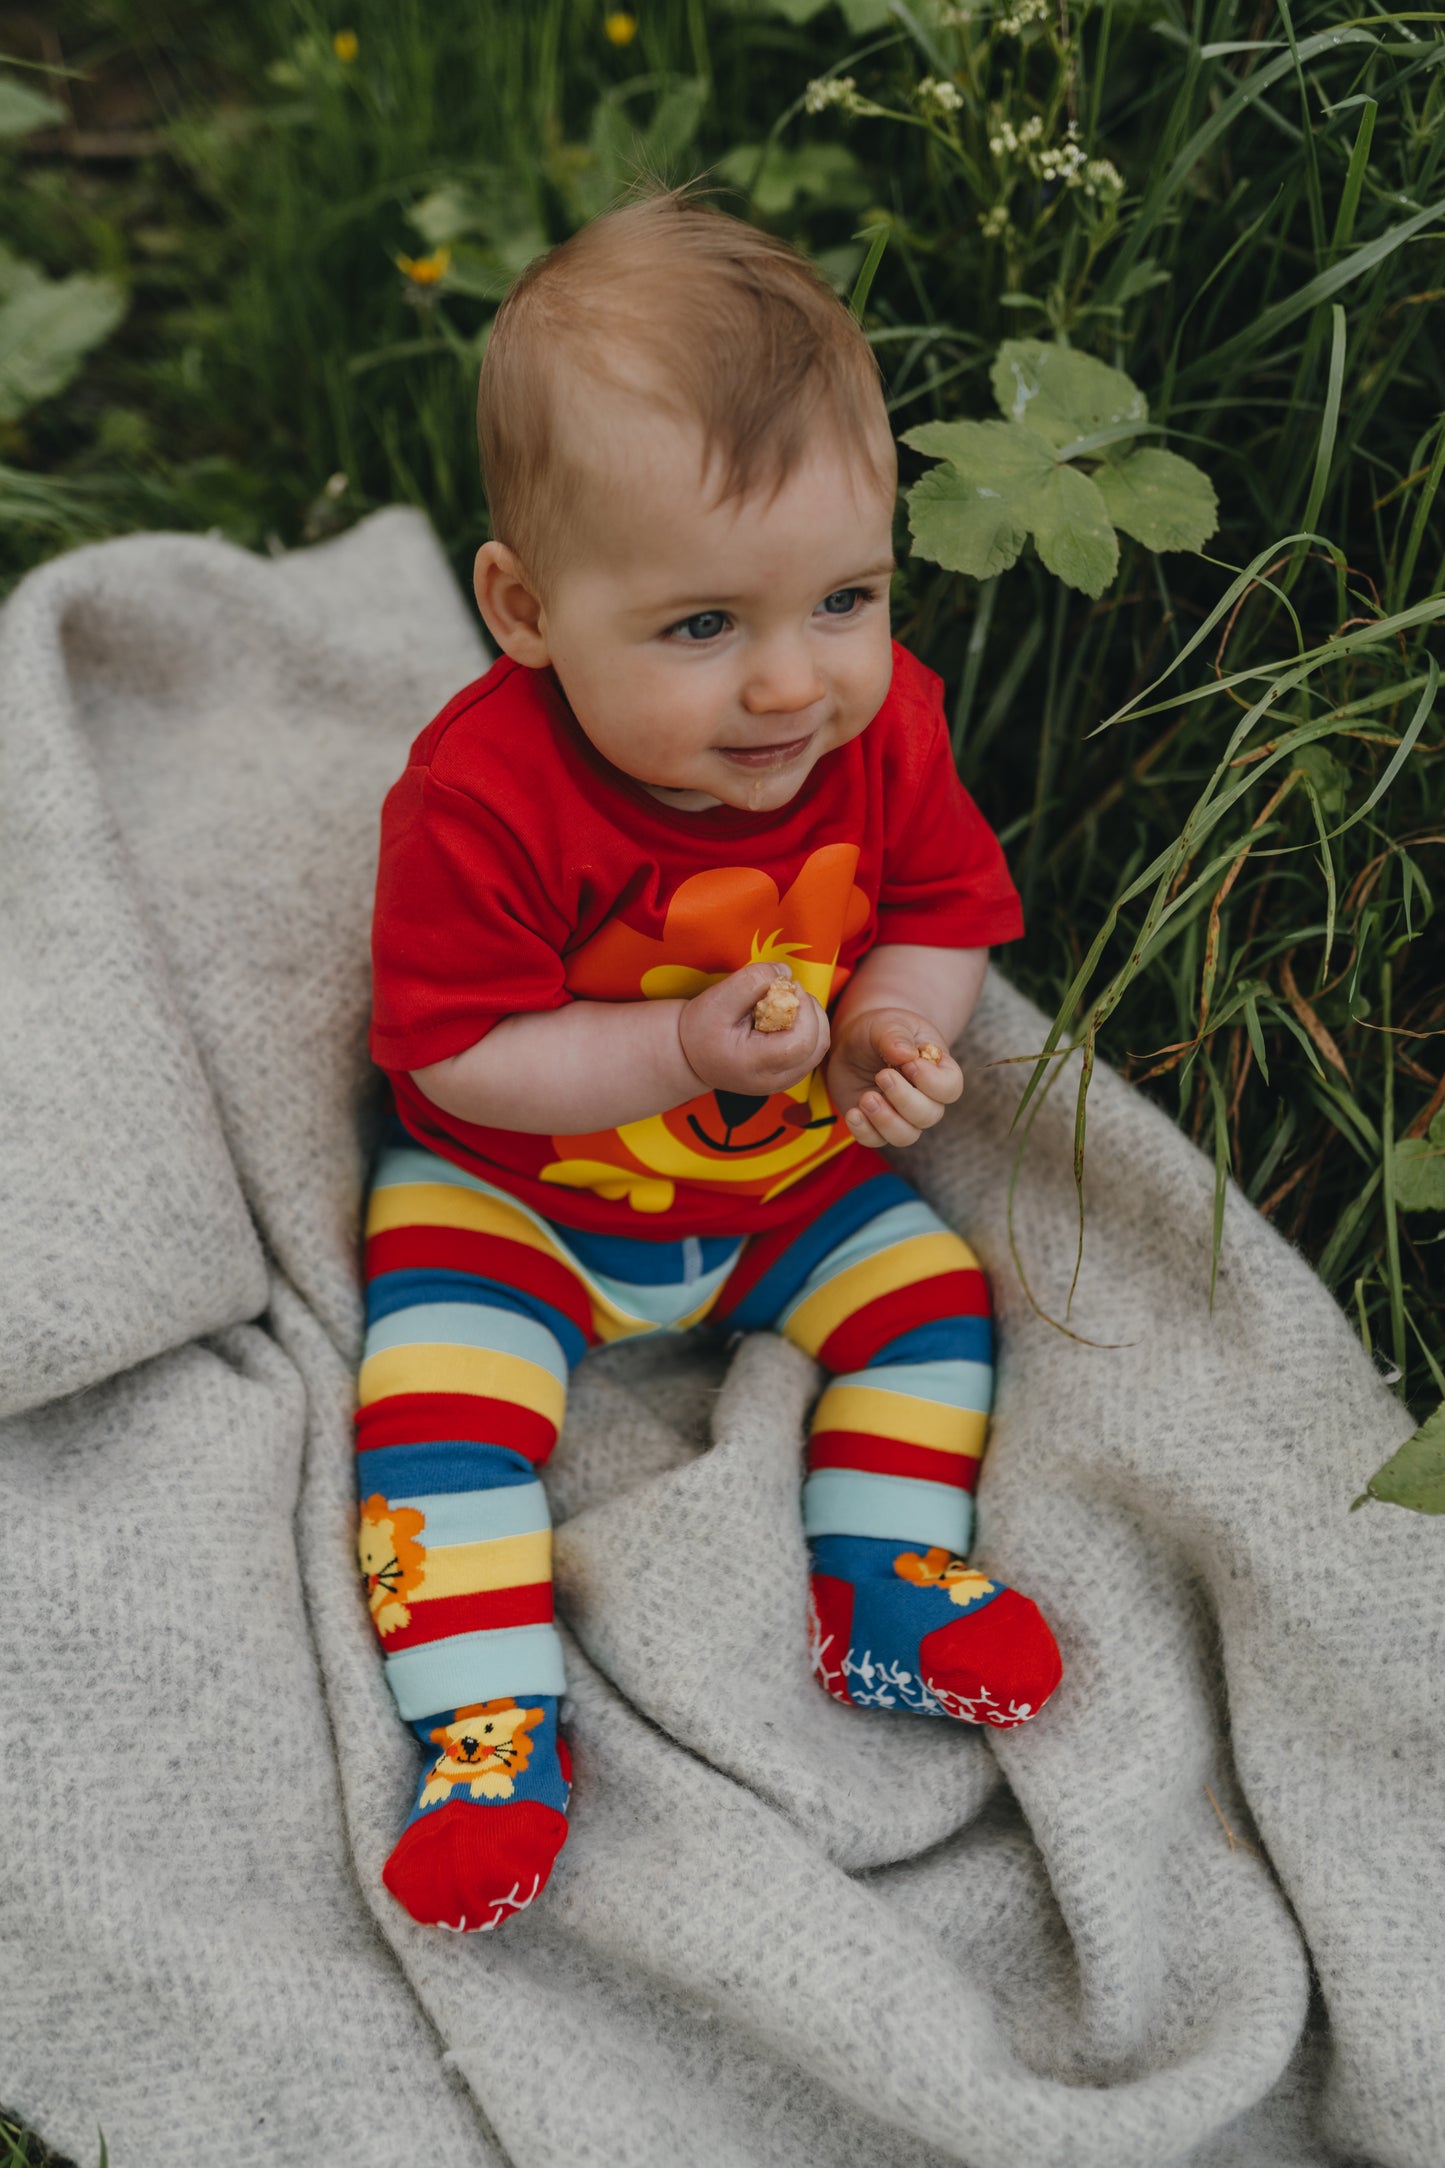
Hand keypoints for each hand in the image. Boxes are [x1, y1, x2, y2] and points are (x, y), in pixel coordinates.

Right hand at [678, 962, 829, 1097]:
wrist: (690, 1056)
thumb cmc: (700, 1030)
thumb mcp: (716, 1000)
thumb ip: (750, 982)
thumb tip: (786, 973)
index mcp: (755, 1065)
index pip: (802, 1042)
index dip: (804, 1010)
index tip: (787, 989)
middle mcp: (774, 1080)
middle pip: (817, 1045)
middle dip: (811, 1011)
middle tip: (788, 992)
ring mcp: (784, 1081)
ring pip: (820, 1047)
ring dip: (812, 1018)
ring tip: (786, 1003)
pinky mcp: (789, 1075)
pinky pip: (813, 1050)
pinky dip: (808, 1027)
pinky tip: (785, 1016)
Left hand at [825, 1007, 961, 1147]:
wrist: (855, 1042)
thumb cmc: (881, 1030)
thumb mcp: (887, 1024)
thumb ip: (896, 1036)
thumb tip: (905, 1055)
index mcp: (937, 1071)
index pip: (950, 1088)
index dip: (933, 1082)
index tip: (910, 1064)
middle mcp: (925, 1098)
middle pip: (929, 1115)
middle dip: (905, 1099)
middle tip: (882, 1075)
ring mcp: (900, 1115)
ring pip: (906, 1135)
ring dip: (886, 1121)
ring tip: (866, 1098)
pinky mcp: (875, 1124)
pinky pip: (876, 1140)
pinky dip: (864, 1131)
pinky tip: (853, 1112)